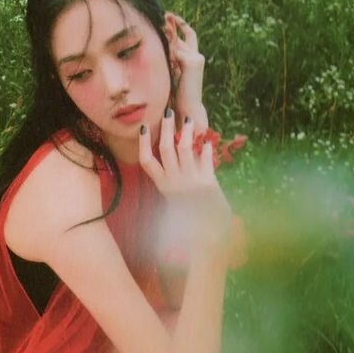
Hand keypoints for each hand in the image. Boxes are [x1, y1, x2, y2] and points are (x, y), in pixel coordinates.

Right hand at [140, 111, 231, 257]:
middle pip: (165, 148)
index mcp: (163, 187)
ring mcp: (191, 182)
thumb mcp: (173, 207)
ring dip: (186, 132)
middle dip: (166, 128)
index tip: (145, 128)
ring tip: (189, 120)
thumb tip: (166, 169)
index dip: (144, 144)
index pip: (147, 161)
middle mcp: (174, 183)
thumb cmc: (189, 225)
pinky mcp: (209, 184)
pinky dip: (206, 150)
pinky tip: (208, 143)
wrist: (207, 240)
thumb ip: (170, 187)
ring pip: (185, 149)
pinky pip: (206, 160)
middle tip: (168, 112)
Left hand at [164, 12, 206, 133]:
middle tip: (163, 14)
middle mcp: (197, 56)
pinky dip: (167, 54)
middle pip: (182, 36)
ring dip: (167, 39)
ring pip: (176, 44)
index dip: (181, 24)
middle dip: (173, 24)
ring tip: (158, 27)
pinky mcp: (192, 62)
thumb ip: (171, 59)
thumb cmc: (179, 96)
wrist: (188, 109)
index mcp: (194, 59)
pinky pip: (174, 52)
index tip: (170, 15)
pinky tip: (162, 57)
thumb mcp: (173, 72)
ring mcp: (196, 58)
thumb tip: (162, 46)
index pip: (190, 35)